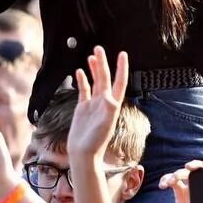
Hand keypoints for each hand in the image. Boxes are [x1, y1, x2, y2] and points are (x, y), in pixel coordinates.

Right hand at [67, 47, 127, 161]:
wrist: (83, 153)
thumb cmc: (96, 141)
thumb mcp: (105, 124)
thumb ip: (109, 110)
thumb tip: (112, 97)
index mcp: (113, 105)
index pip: (119, 82)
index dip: (121, 68)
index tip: (122, 54)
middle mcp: (104, 102)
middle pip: (105, 78)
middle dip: (103, 63)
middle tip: (99, 48)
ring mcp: (93, 104)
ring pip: (95, 82)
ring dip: (94, 69)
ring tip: (92, 56)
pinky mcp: (83, 108)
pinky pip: (83, 90)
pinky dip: (82, 80)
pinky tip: (79, 71)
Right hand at [159, 160, 202, 202]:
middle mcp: (201, 189)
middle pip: (197, 171)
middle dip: (192, 165)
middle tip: (187, 167)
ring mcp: (190, 190)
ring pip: (183, 174)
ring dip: (175, 174)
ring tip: (168, 183)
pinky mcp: (179, 194)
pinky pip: (172, 182)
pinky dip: (166, 180)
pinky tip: (162, 185)